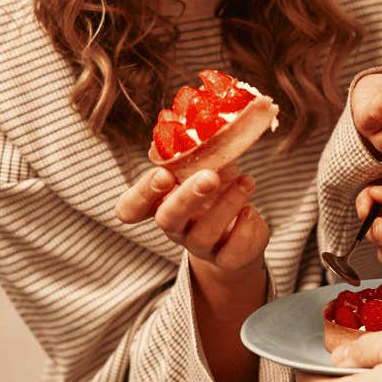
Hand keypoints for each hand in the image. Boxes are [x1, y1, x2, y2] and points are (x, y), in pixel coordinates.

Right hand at [115, 165, 266, 273]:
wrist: (241, 230)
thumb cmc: (216, 191)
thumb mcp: (206, 168)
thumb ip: (199, 150)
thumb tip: (199, 122)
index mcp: (160, 202)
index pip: (131, 207)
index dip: (141, 194)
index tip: (163, 175)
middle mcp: (175, 227)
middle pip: (166, 219)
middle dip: (186, 197)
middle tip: (208, 177)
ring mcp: (199, 246)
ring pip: (203, 233)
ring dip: (226, 205)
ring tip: (246, 181)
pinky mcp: (226, 259)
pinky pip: (231, 252)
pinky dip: (243, 230)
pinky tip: (250, 211)